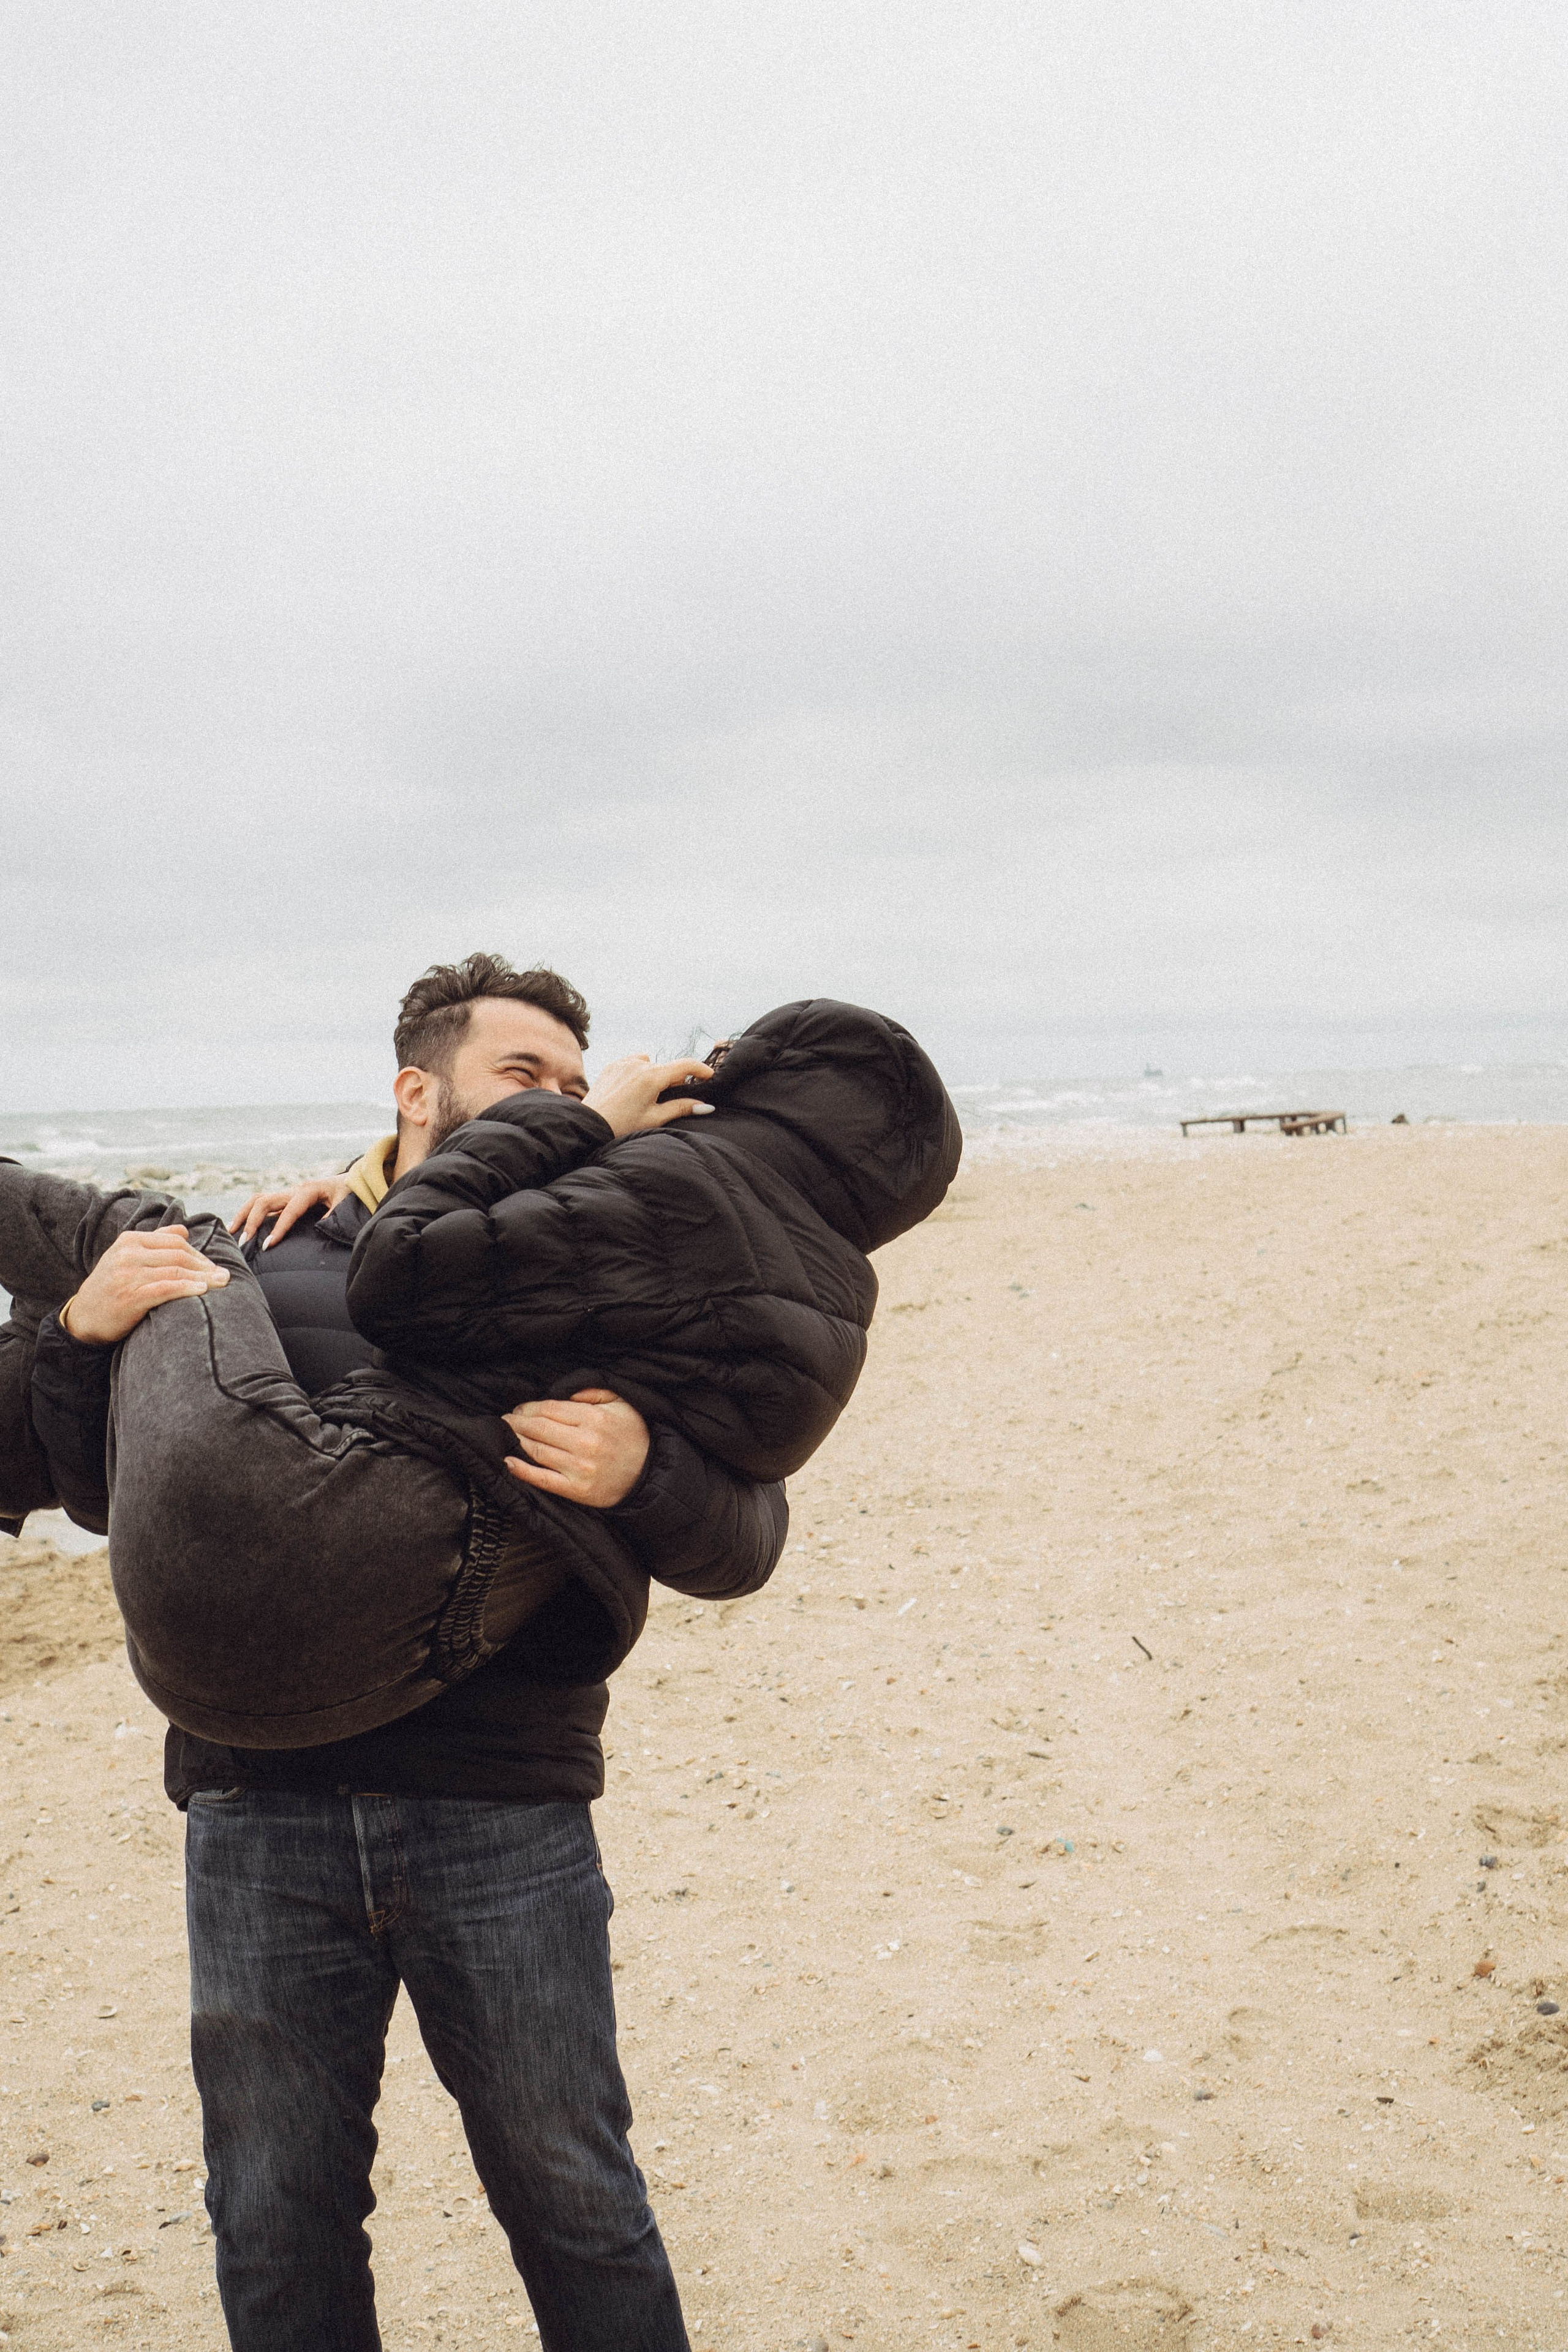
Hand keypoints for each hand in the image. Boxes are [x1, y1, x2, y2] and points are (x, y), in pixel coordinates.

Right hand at [61, 1227, 229, 1344]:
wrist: (83, 1318)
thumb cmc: (111, 1288)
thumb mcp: (126, 1258)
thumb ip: (154, 1242)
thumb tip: (184, 1230)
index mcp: (129, 1241)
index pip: (174, 1241)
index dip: (198, 1253)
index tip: (213, 1266)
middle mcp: (128, 1254)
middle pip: (178, 1254)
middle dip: (205, 1265)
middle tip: (224, 1275)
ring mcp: (128, 1274)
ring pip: (175, 1270)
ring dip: (204, 1277)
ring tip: (222, 1283)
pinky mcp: (130, 1296)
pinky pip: (166, 1288)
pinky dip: (187, 1288)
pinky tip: (203, 1290)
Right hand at [229, 1177, 349, 1246]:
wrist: (349, 1180)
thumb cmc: (346, 1192)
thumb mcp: (344, 1203)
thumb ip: (333, 1216)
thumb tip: (320, 1228)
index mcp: (308, 1191)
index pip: (289, 1211)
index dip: (277, 1229)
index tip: (266, 1246)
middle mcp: (293, 1190)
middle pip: (264, 1201)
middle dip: (251, 1221)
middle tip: (244, 1242)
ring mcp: (287, 1193)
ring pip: (258, 1200)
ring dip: (243, 1215)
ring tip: (231, 1232)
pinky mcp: (284, 1198)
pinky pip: (262, 1203)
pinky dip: (248, 1213)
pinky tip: (239, 1227)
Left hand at [503, 1389, 650, 1507]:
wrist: (650, 1474)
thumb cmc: (633, 1436)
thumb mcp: (622, 1404)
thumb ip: (594, 1392)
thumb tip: (565, 1391)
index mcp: (594, 1418)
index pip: (551, 1409)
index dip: (529, 1408)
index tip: (520, 1408)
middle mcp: (585, 1442)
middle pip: (539, 1428)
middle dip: (517, 1422)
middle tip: (506, 1420)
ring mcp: (580, 1468)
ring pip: (538, 1451)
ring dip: (516, 1441)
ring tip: (505, 1434)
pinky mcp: (577, 1490)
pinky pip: (543, 1479)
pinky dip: (522, 1470)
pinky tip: (508, 1461)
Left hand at [582, 1055, 717, 1139]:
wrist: (589, 1125)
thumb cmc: (621, 1125)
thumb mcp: (655, 1118)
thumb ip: (681, 1107)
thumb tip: (705, 1105)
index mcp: (652, 1077)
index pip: (685, 1065)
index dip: (701, 1069)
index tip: (709, 1076)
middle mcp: (638, 1064)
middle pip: (667, 1068)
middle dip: (673, 1081)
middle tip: (667, 1101)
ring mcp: (624, 1062)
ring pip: (650, 1064)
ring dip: (655, 1075)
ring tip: (646, 1097)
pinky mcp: (612, 1065)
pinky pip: (633, 1063)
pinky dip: (638, 1072)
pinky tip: (631, 1091)